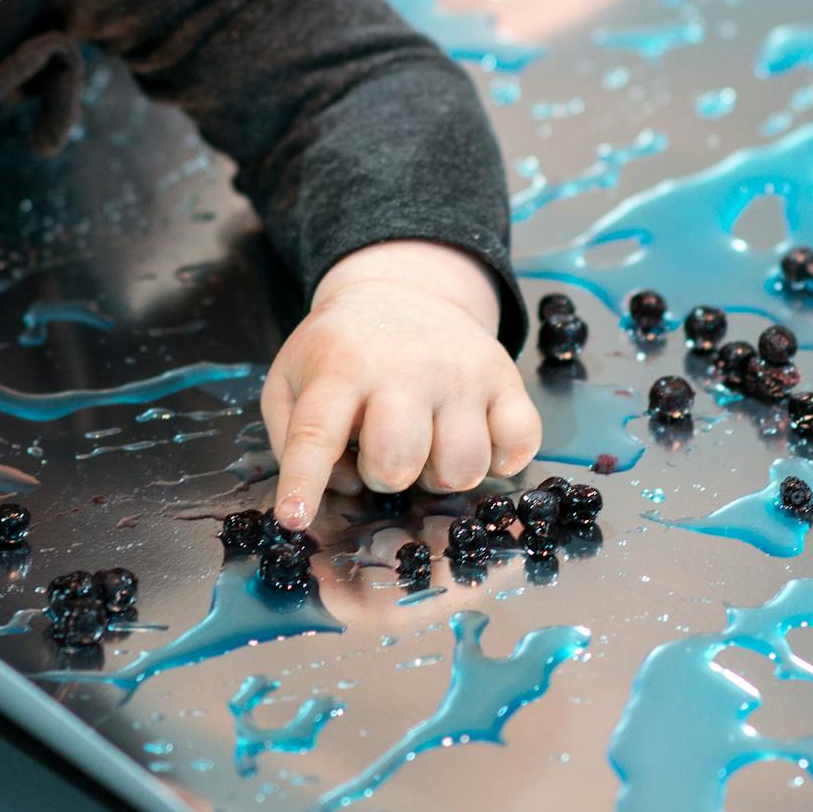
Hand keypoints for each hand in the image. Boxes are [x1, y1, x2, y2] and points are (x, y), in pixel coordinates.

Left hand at [260, 240, 538, 528]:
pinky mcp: (506, 377)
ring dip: (442, 475)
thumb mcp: (292, 381)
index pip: (316, 432)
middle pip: (398, 462)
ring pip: (462, 467)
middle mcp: (404, 368)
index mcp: (340, 369)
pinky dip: (501, 460)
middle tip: (382, 453)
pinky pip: (520, 444)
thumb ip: (293, 440)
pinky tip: (475, 441)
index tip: (294, 519)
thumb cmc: (342, 355)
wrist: (402, 292)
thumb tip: (342, 486)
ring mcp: (461, 373)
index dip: (304, 482)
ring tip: (428, 447)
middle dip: (386, 476)